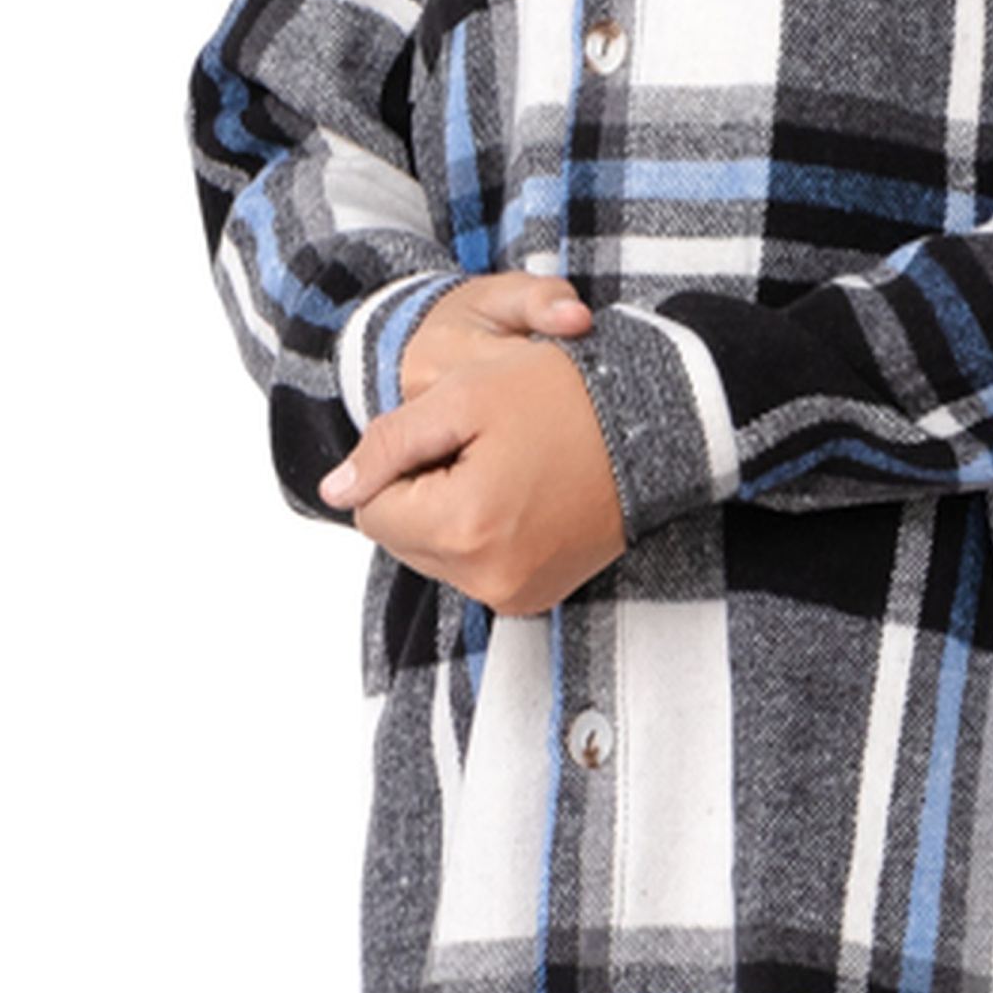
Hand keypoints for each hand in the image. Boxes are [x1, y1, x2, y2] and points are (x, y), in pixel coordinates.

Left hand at [318, 282, 621, 614]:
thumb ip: (387, 444)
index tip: (455, 433)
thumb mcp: (463, 395)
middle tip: (485, 446)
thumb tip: (335, 490)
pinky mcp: (535, 598)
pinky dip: (483, 533)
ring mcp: (514, 594)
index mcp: (462, 526)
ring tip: (509, 466)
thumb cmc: (564, 397)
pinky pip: (474, 568)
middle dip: (425, 490)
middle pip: (401, 536)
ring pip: (434, 553)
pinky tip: (524, 493)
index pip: (371, 507)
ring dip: (452, 511)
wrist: (657, 425)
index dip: (401, 461)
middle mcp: (486, 577)